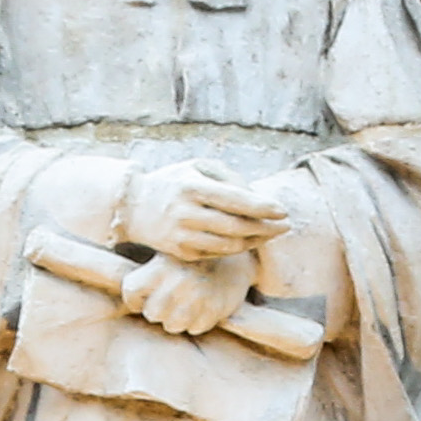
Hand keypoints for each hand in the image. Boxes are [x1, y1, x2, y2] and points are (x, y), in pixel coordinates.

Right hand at [117, 160, 289, 264]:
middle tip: (285, 226)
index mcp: (191, 186)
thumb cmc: (175, 182)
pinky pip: (217, 253)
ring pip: (229, 244)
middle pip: (236, 226)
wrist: (135, 207)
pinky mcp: (180, 252)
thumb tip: (258, 197)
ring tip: (271, 234)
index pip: (236, 200)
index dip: (263, 207)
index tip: (283, 210)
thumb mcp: (197, 167)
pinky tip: (250, 241)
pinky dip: (237, 249)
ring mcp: (181, 235)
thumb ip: (229, 177)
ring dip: (255, 241)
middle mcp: (185, 212)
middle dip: (266, 228)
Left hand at [123, 255, 251, 339]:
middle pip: (151, 313)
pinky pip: (195, 329)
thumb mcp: (167, 258)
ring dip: (176, 319)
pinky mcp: (214, 309)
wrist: (235, 259)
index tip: (143, 298)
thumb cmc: (192, 262)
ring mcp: (197, 297)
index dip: (135, 299)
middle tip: (169, 301)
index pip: (131, 292)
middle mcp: (177, 282)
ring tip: (185, 305)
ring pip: (172, 326)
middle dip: (157, 311)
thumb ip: (146, 277)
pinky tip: (202, 307)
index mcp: (161, 267)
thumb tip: (126, 303)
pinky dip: (196, 322)